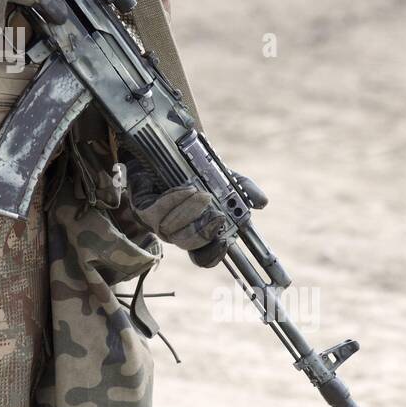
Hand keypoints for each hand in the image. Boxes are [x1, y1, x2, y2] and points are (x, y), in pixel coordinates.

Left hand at [124, 156, 266, 268]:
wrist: (166, 149)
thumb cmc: (195, 169)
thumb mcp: (223, 177)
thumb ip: (242, 189)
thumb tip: (262, 202)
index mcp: (197, 231)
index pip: (205, 256)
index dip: (214, 254)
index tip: (225, 243)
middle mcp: (177, 231)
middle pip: (190, 245)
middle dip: (203, 232)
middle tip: (217, 216)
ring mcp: (158, 222)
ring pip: (172, 231)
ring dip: (189, 212)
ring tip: (200, 193)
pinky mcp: (143, 209)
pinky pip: (156, 214)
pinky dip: (172, 201)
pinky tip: (183, 189)